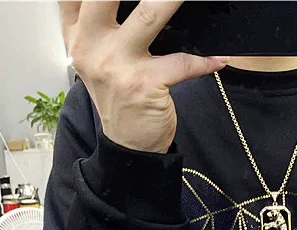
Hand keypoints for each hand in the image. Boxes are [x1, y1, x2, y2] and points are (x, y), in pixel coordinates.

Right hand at [59, 1, 227, 152]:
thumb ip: (95, 20)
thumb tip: (130, 0)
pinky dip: (205, 60)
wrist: (127, 146)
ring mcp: (117, 66)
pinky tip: (219, 59)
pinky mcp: (144, 85)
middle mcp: (90, 46)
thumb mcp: (95, 57)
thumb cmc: (119, 96)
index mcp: (77, 34)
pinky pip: (182, 63)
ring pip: (149, 16)